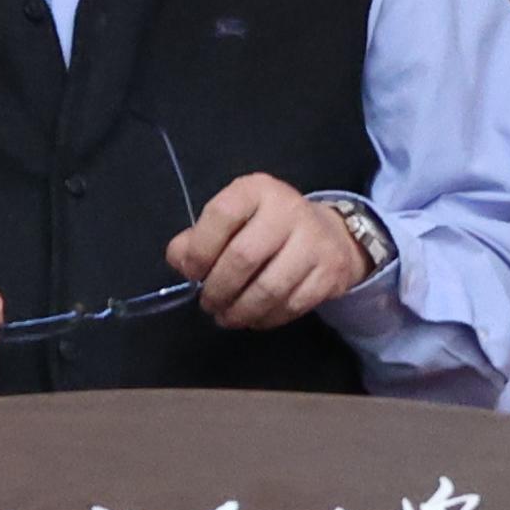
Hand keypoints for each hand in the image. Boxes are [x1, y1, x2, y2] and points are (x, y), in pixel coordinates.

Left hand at [169, 177, 368, 332]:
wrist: (329, 234)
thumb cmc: (267, 228)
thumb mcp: (233, 220)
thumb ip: (199, 237)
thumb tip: (179, 259)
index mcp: (257, 190)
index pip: (222, 214)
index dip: (200, 249)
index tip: (192, 272)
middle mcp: (289, 209)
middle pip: (244, 257)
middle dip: (219, 289)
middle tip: (208, 304)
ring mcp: (314, 241)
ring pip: (269, 288)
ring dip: (241, 311)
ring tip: (227, 316)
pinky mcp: (329, 273)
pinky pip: (291, 305)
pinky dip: (266, 319)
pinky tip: (254, 318)